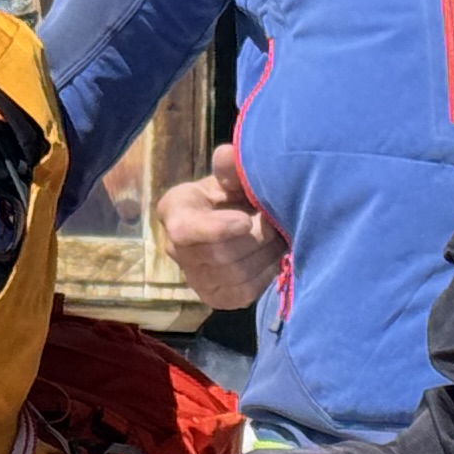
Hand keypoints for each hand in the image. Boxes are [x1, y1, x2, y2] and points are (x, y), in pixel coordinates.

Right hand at [156, 146, 287, 310]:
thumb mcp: (233, 176)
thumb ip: (231, 167)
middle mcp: (175, 248)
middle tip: (276, 222)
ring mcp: (193, 277)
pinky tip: (272, 257)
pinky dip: (264, 274)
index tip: (246, 220)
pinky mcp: (214, 297)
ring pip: (234, 275)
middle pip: (218, 255)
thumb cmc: (234, 192)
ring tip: (278, 237)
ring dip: (265, 256)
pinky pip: (243, 293)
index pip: (184, 230)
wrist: (240, 217)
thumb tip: (229, 156)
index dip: (217, 229)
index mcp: (175, 210)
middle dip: (256, 239)